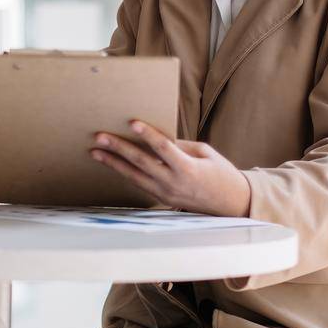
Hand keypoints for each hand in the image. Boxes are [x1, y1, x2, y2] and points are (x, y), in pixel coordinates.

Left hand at [90, 120, 251, 217]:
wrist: (231, 205)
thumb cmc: (221, 174)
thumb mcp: (205, 153)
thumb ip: (180, 145)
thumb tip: (156, 137)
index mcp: (188, 168)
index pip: (163, 148)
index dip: (147, 134)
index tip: (132, 122)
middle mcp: (173, 183)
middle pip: (141, 162)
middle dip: (119, 148)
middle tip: (100, 136)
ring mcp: (166, 194)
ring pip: (134, 176)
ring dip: (114, 163)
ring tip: (96, 151)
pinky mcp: (162, 199)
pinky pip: (140, 184)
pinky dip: (125, 173)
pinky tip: (112, 164)